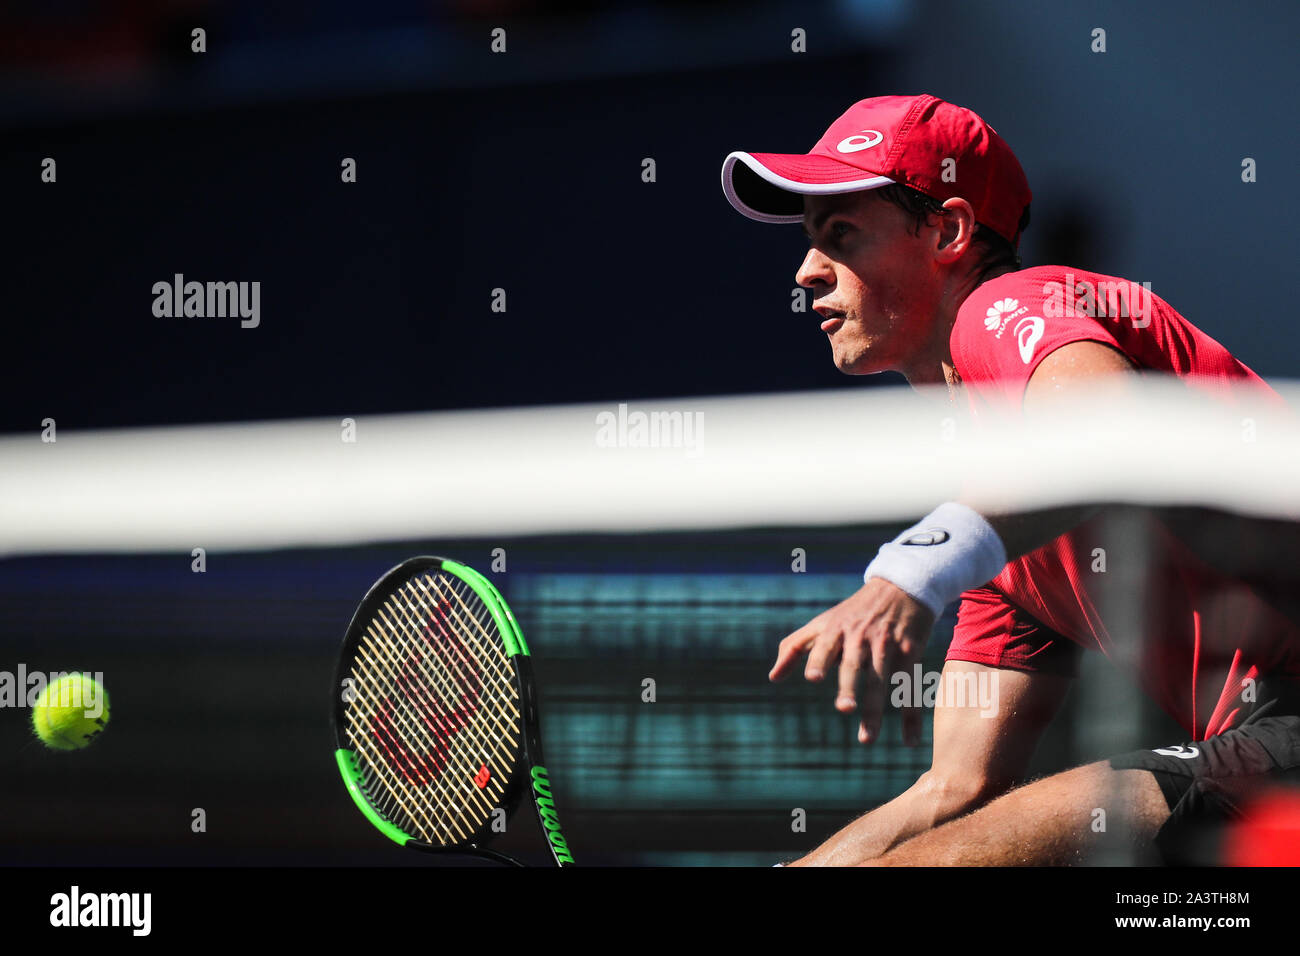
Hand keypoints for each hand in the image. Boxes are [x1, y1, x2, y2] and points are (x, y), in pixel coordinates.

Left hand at [770, 577, 934, 744]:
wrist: (900, 587)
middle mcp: (861, 637)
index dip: (819, 660)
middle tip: (844, 709)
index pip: (825, 646)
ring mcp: (888, 644)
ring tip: (866, 738)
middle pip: (854, 665)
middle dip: (849, 686)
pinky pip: (910, 688)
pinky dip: (911, 716)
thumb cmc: (853, 612)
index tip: (813, 678)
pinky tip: (909, 740)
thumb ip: (795, 647)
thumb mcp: (823, 623)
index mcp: (836, 629)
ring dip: (875, 710)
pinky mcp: (911, 652)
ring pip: (881, 681)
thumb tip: (772, 678)